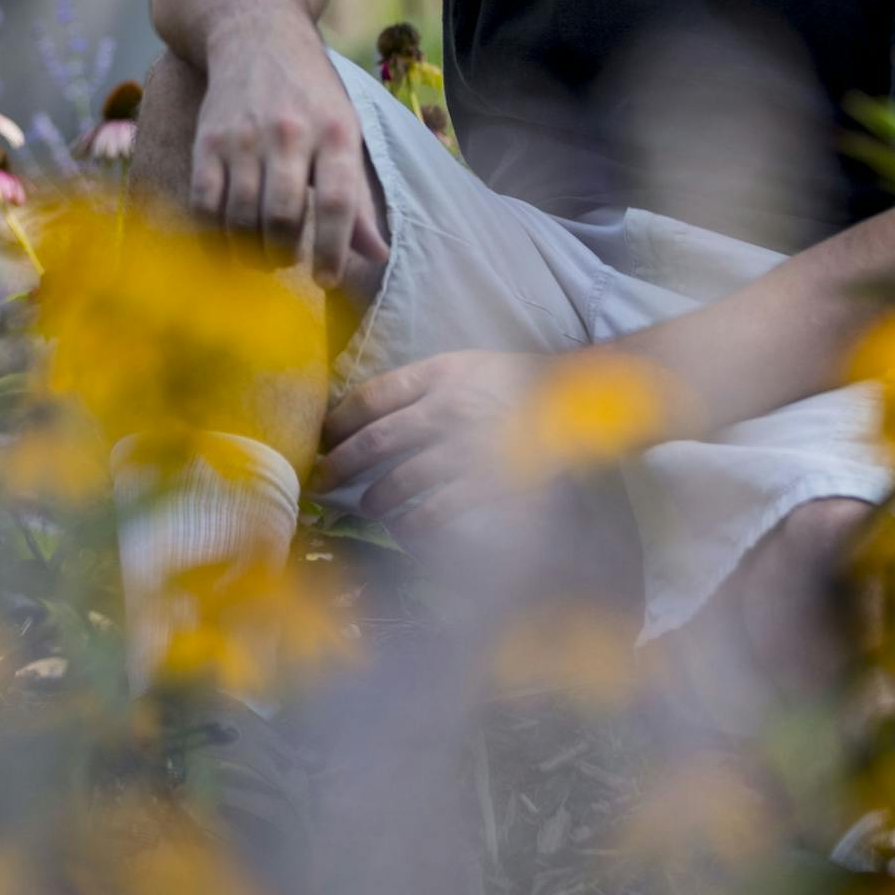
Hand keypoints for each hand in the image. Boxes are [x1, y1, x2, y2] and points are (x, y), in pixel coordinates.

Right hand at [190, 24, 387, 289]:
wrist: (256, 35)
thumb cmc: (310, 94)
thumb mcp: (346, 132)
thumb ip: (358, 196)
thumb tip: (378, 255)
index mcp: (335, 132)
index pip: (338, 201)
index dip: (333, 249)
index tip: (327, 280)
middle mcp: (289, 133)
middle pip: (283, 214)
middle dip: (283, 254)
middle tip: (285, 261)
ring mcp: (244, 136)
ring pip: (241, 215)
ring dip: (248, 250)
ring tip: (257, 255)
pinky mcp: (207, 140)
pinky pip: (204, 202)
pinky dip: (212, 233)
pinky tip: (224, 239)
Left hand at [312, 350, 540, 534]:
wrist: (573, 400)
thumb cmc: (512, 381)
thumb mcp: (463, 365)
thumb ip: (419, 385)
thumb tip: (365, 412)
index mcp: (437, 375)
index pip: (372, 396)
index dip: (338, 420)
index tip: (321, 438)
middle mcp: (446, 410)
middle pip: (376, 440)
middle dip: (341, 465)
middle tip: (321, 481)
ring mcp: (467, 448)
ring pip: (402, 479)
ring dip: (375, 498)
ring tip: (365, 507)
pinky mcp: (488, 482)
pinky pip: (439, 508)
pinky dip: (414, 522)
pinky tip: (401, 530)